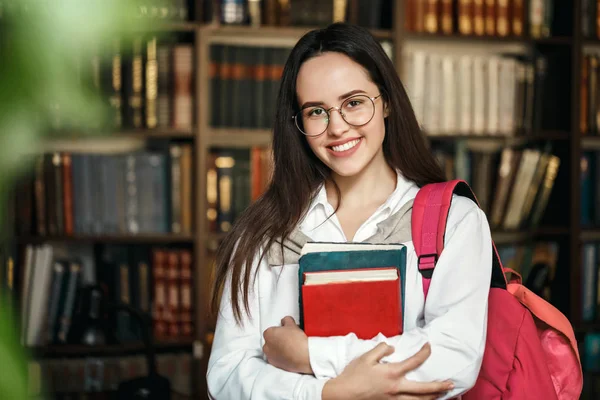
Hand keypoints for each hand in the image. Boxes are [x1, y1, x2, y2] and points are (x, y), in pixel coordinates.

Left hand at [262, 316, 312, 373]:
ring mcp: (269, 356)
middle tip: (288, 339)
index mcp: (268, 333)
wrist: (302, 356)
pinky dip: (281, 357)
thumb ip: (286, 320)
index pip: (271, 331)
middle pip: (270, 341)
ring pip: (272, 350)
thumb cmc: (296, 340)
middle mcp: (266, 345)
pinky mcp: (275, 364)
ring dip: (278, 349)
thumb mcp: (292, 324)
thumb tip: (285, 321)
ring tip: (289, 348)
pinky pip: (276, 359)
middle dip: (277, 340)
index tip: (285, 332)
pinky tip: (289, 355)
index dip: (279, 331)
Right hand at [322, 342, 453, 399]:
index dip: (424, 353)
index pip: (414, 362)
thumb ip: (381, 349)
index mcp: (391, 373)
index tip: (429, 346)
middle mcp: (396, 388)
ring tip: (442, 396)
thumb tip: (393, 348)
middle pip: (424, 389)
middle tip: (451, 384)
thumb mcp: (366, 357)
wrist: (343, 394)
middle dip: (439, 386)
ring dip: (432, 398)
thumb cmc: (353, 375)